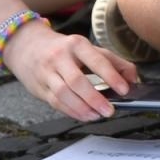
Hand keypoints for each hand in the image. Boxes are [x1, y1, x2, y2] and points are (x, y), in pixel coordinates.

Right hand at [1, 20, 137, 120]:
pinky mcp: (39, 87)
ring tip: (97, 115)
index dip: (112, 76)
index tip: (124, 89)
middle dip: (95, 98)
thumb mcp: (88, 48)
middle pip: (77, 80)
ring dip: (82, 108)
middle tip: (109, 110)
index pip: (97, 61)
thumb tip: (133, 79)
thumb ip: (112, 61)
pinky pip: (55, 102)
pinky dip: (71, 111)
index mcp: (77, 44)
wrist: (27, 46)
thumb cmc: (65, 49)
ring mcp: (47, 73)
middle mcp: (60, 57)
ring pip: (64, 93)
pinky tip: (84, 116)